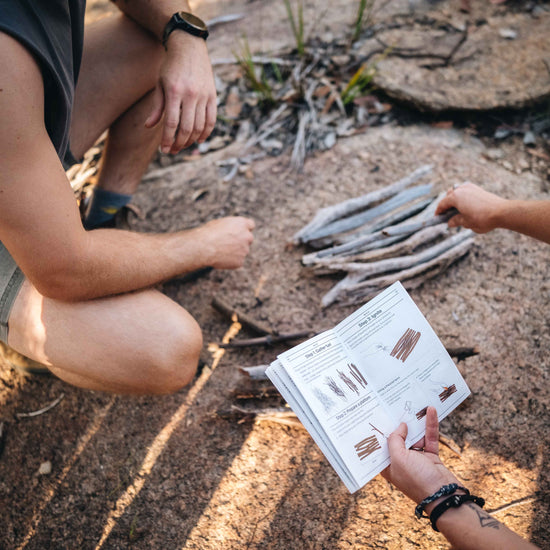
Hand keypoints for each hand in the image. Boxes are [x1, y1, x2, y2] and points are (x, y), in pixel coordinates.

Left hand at [145, 32, 216, 153]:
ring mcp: (204, 96)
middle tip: (173, 150)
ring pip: (199, 127)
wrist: (190, 47)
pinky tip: (199, 140)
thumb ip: (157, 107)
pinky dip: (206, 133)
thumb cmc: (171, 67)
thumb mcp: (160, 84)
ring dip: (191, 140)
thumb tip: (149, 126)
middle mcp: (191, 94)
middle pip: (186, 128)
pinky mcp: (213, 96)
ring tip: (183, 145)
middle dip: (179, 143)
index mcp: (174, 91)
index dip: (167, 139)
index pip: (171, 123)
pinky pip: (211, 120)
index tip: (164, 150)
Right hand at [197, 217, 254, 269]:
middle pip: (248, 239)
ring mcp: (245, 250)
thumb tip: (231, 231)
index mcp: (242, 224)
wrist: (204, 247)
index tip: (241, 232)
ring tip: (220, 251)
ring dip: (234, 252)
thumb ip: (230, 227)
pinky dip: (230, 261)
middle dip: (241, 241)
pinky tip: (220, 258)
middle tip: (228, 244)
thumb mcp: (219, 223)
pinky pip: (237, 261)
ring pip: (242, 251)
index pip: (251, 225)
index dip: (245, 229)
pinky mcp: (240, 261)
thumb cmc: (208, 234)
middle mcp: (247, 236)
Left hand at [381, 407, 458, 504]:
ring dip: (416, 422)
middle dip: (398, 423)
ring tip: (414, 404)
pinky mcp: (431, 457)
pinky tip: (431, 411)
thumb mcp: (399, 458)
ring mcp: (417, 459)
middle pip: (398, 438)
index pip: (381, 446)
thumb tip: (400, 426)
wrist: (445, 496)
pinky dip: (430, 425)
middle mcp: (401, 462)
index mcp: (388, 466)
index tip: (377, 415)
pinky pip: (429, 438)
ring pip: (415, 436)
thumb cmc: (417, 480)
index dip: (379, 431)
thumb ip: (395, 440)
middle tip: (395, 405)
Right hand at [435, 182, 506, 233]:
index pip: (442, 204)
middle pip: (449, 196)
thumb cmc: (482, 218)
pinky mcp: (478, 189)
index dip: (439, 212)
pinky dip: (463, 198)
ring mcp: (471, 188)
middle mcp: (461, 189)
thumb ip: (456, 221)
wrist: (502, 212)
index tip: (437, 218)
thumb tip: (450, 222)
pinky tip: (467, 207)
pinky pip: (466, 192)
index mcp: (455, 197)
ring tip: (457, 211)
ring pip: (458, 192)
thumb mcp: (466, 223)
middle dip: (446, 205)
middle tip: (447, 215)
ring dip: (455, 200)